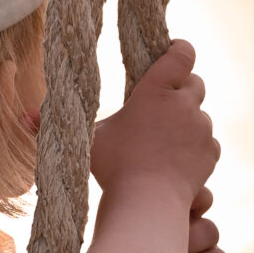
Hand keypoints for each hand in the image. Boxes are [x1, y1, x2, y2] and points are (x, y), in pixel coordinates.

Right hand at [89, 41, 219, 202]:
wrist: (148, 202)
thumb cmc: (115, 167)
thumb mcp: (93, 137)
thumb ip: (88, 121)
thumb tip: (43, 118)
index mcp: (156, 90)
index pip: (181, 55)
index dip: (180, 50)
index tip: (174, 51)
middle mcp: (184, 105)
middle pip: (196, 83)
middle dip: (184, 89)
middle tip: (165, 104)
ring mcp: (201, 129)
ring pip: (201, 115)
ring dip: (188, 122)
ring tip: (166, 141)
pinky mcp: (210, 152)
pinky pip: (209, 141)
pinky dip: (198, 146)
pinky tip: (178, 159)